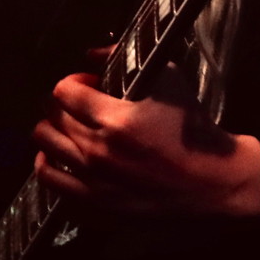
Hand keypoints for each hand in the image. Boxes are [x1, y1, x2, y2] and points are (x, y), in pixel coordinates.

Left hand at [33, 62, 259, 216]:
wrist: (214, 184)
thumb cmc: (193, 130)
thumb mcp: (169, 80)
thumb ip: (126, 59)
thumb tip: (92, 53)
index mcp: (117, 120)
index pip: (64, 92)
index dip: (73, 81)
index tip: (89, 84)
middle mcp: (98, 152)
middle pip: (51, 118)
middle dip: (62, 104)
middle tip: (79, 105)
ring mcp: (94, 182)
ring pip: (46, 148)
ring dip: (52, 131)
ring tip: (69, 128)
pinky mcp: (95, 206)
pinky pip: (50, 182)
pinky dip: (48, 165)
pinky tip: (60, 157)